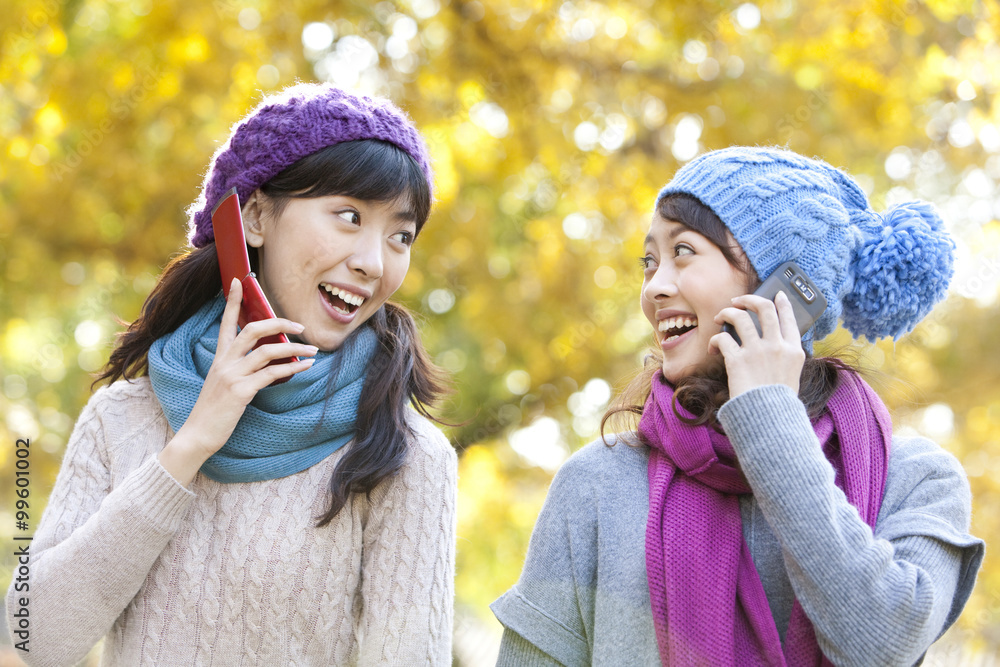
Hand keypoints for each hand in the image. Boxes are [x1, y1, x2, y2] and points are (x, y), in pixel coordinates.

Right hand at [159, 279, 318, 484]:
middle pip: (253, 330)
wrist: (197, 435)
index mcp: (219, 358)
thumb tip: (271, 359)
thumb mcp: (224, 384)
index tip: (240, 281)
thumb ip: (241, 369)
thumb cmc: (214, 411)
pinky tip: (305, 367)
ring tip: (313, 351)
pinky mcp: (240, 391)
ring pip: (267, 351)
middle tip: (300, 324)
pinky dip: (291, 369)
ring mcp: (232, 376)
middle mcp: (224, 362)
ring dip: (294, 349)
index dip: (233, 301)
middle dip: (278, 322)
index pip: (226, 323)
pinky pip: (271, 374)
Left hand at [709, 291, 805, 398]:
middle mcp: (777, 346)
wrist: (768, 419)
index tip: (777, 295)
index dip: (782, 303)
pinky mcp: (737, 360)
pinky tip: (713, 348)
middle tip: (738, 301)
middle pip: (764, 308)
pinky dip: (714, 340)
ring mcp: (757, 351)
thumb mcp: (791, 375)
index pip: (789, 318)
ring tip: (720, 317)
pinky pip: (722, 338)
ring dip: (727, 313)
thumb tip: (775, 343)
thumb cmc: (778, 402)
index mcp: (793, 350)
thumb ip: (785, 357)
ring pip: (740, 316)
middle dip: (749, 299)